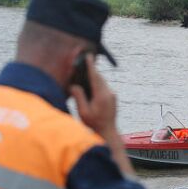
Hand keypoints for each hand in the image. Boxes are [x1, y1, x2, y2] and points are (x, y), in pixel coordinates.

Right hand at [70, 54, 134, 175]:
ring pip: (102, 82)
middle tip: (84, 62)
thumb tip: (74, 85)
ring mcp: (112, 95)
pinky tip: (91, 85)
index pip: (95, 77)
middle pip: (99, 77)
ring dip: (94, 77)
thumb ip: (79, 97)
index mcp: (101, 96)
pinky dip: (97, 84)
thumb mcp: (83, 112)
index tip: (88, 56)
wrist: (108, 132)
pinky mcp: (113, 98)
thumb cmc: (94, 124)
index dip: (91, 66)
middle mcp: (109, 94)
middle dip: (91, 70)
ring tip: (86, 72)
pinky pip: (104, 87)